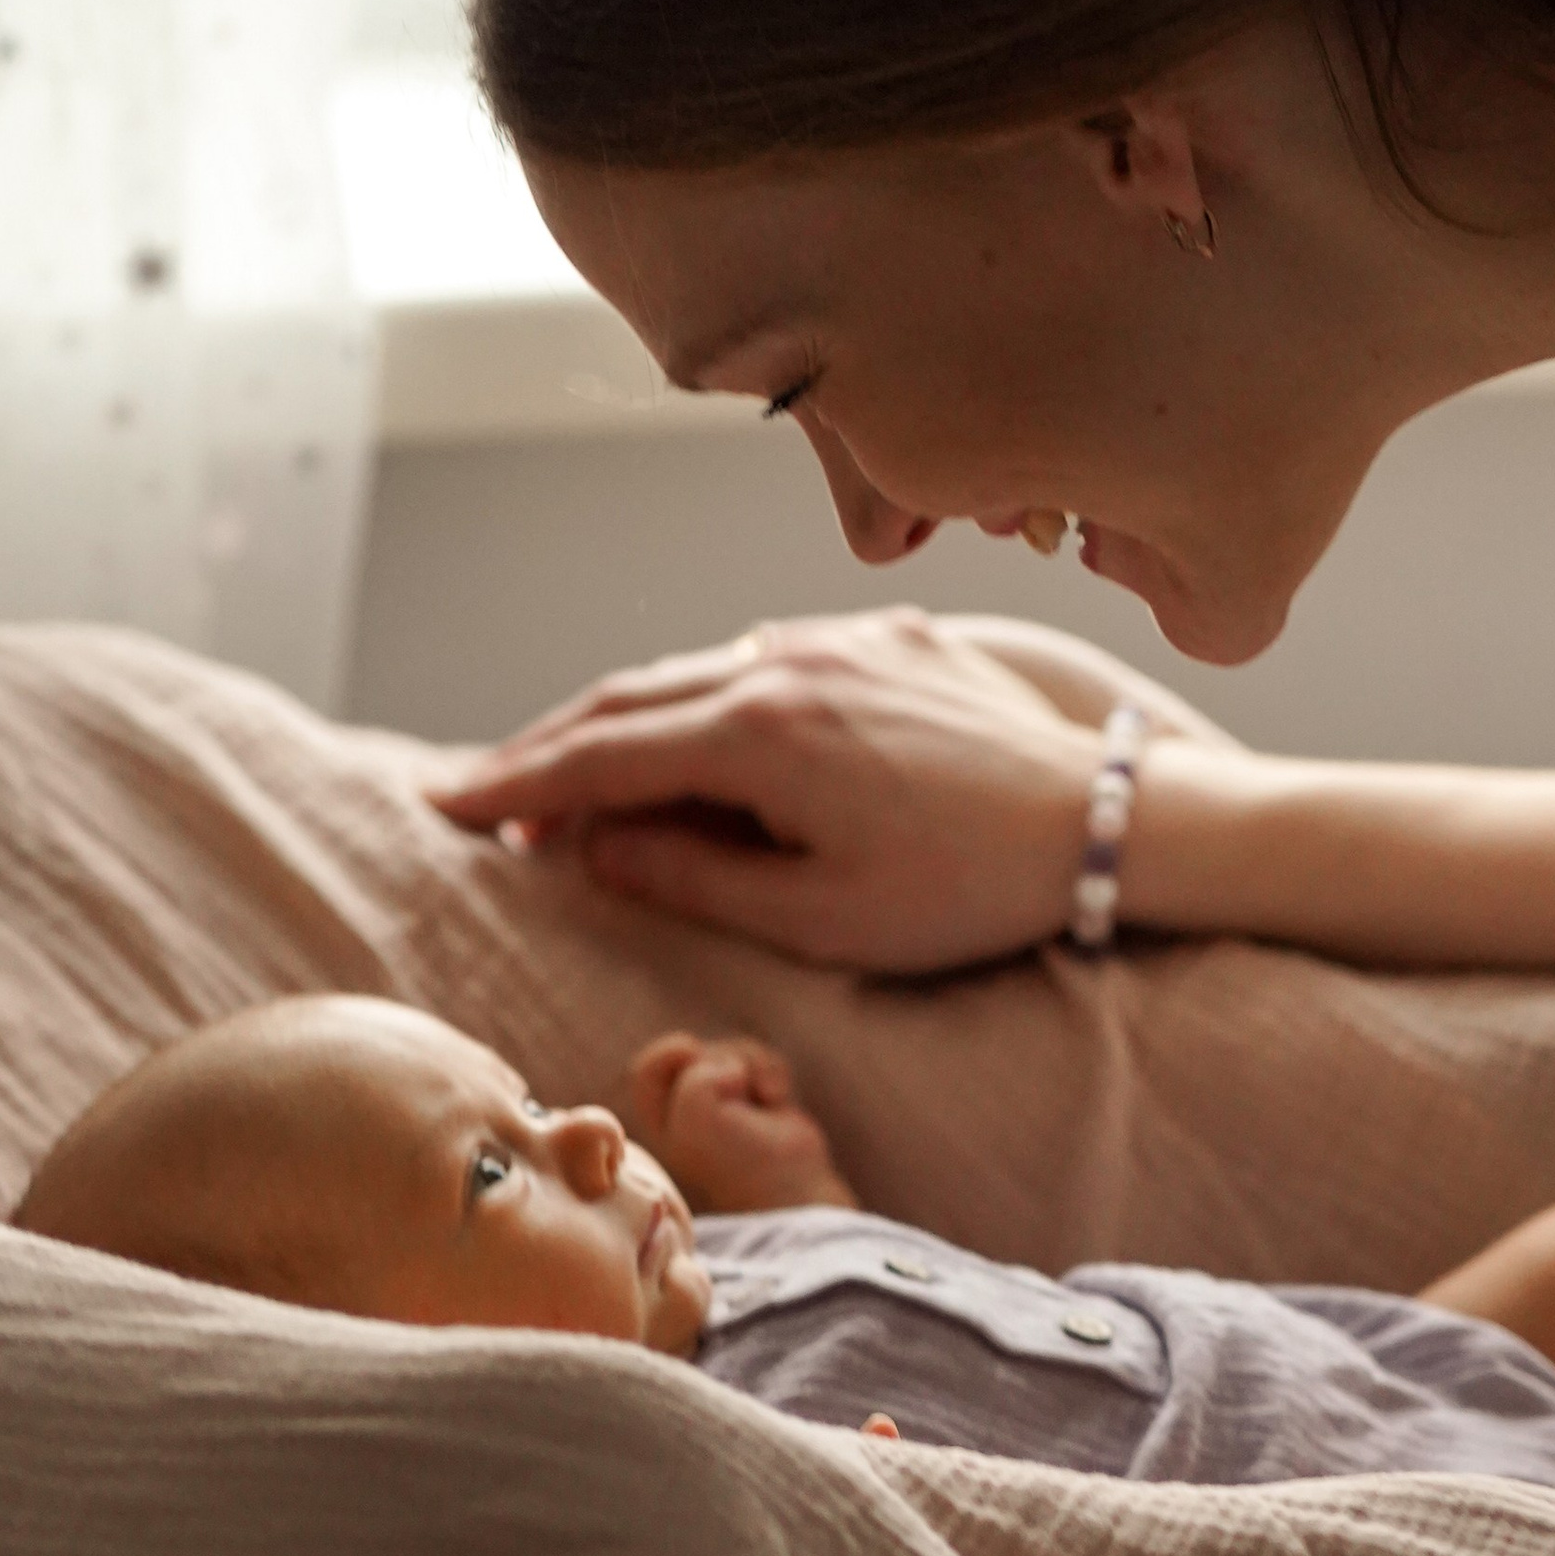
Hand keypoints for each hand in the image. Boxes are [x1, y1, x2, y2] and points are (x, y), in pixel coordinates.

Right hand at [430, 608, 1230, 972]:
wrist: (1108, 822)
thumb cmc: (967, 891)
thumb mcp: (817, 917)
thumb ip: (692, 878)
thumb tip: (594, 846)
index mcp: (757, 732)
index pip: (596, 753)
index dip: (512, 784)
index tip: (445, 809)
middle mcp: (784, 662)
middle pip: (629, 696)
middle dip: (546, 747)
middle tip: (485, 797)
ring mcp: (838, 639)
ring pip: (695, 668)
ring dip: (624, 719)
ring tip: (575, 776)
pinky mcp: (888, 638)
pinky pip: (765, 656)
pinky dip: (705, 695)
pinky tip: (696, 735)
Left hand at [625, 1031, 855, 1210]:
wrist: (788, 1183)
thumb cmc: (735, 1158)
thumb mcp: (696, 1114)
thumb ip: (697, 1073)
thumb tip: (735, 1069)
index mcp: (660, 1119)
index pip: (648, 1068)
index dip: (671, 1056)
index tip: (695, 1063)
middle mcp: (688, 1110)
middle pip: (696, 1052)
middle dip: (721, 1061)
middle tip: (737, 1090)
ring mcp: (724, 1103)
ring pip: (731, 1052)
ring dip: (751, 1066)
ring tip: (764, 1098)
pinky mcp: (757, 1098)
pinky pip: (759, 1061)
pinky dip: (771, 1072)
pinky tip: (776, 1099)